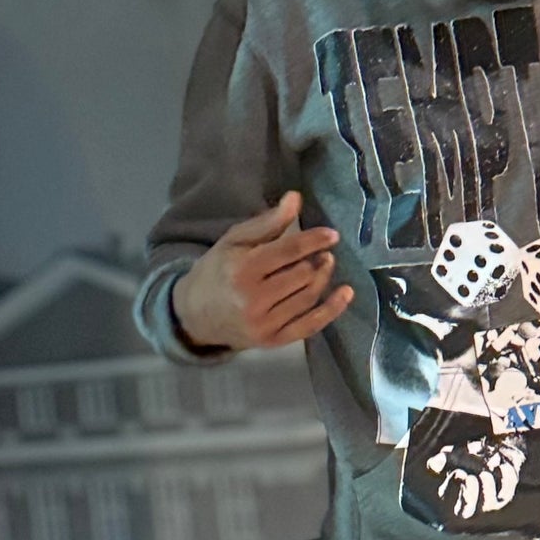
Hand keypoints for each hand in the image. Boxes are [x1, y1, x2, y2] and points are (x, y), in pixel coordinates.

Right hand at [171, 191, 353, 351]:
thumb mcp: (234, 240)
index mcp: (241, 269)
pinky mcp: (273, 341)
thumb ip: (267, 222)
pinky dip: (332, 310)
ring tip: (325, 265)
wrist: (194, 315)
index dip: (313, 241)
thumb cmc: (217, 270)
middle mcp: (253, 299)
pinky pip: (310, 326)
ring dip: (322, 279)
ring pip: (308, 297)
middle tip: (321, 254)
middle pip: (302, 275)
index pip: (287, 252)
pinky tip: (345, 293)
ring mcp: (264, 324)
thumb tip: (295, 198)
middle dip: (315, 261)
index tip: (331, 235)